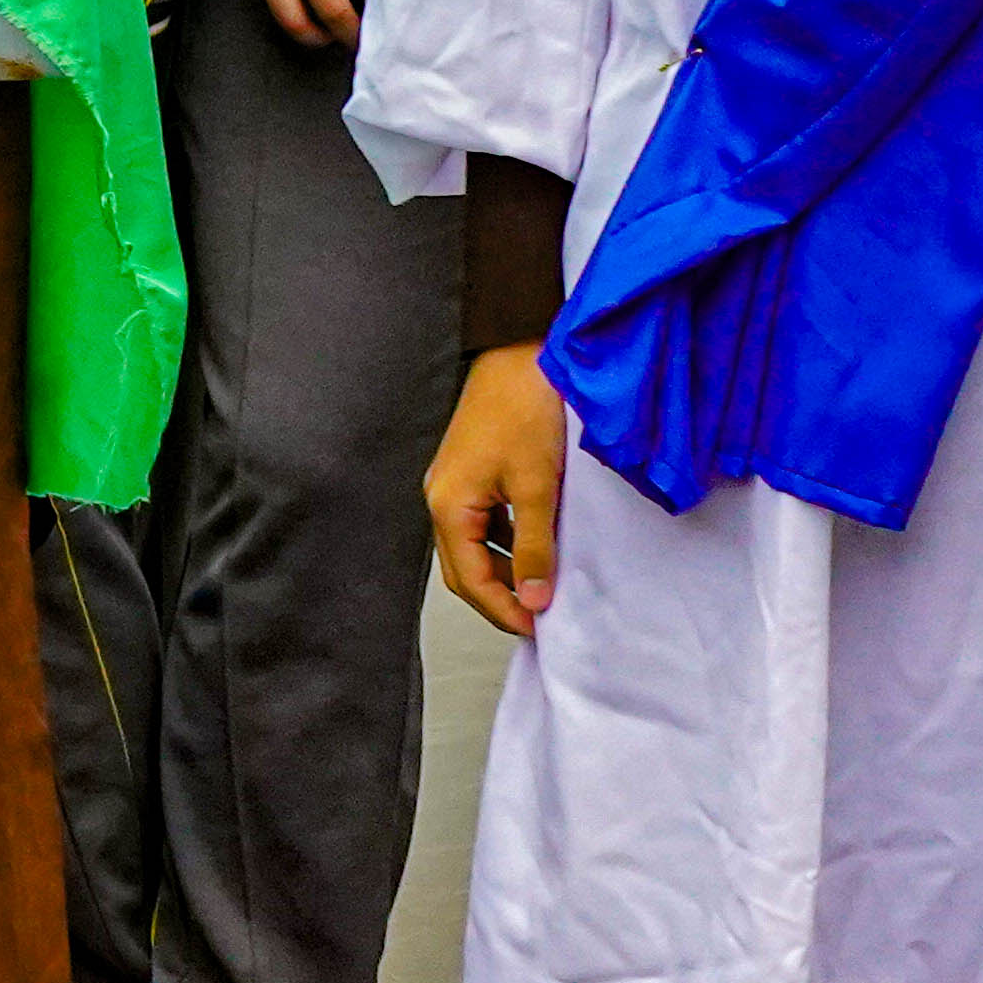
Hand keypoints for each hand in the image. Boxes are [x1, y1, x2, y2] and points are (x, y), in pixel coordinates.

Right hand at [424, 344, 567, 638]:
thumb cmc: (524, 408)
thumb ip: (536, 547)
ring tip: (542, 588)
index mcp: (449, 505)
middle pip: (463, 569)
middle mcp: (441, 498)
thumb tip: (535, 598)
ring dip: (503, 572)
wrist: (521, 351)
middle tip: (539, 618)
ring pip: (473, 548)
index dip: (503, 611)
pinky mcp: (470, 472)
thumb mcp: (537, 486)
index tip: (538, 630)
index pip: (470, 581)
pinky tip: (535, 547)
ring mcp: (453, 484)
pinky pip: (482, 524)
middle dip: (499, 598)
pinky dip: (506, 544)